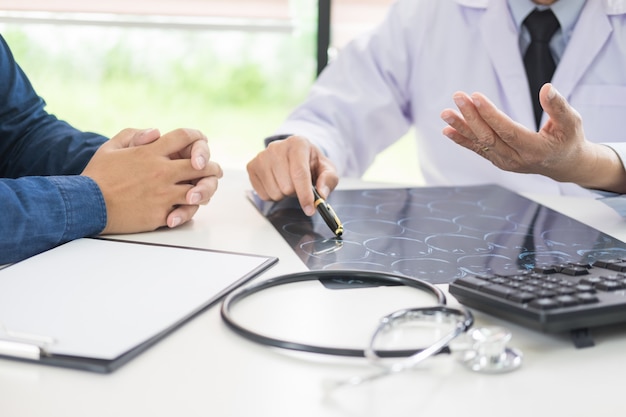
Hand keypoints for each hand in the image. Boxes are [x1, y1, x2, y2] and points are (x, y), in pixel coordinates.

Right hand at [82, 128, 222, 233]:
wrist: (87, 205)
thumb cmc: (97, 176)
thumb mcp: (110, 147)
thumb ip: (134, 135)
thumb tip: (156, 132)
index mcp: (150, 153)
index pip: (184, 137)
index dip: (196, 136)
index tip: (201, 140)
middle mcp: (161, 172)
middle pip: (201, 166)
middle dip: (211, 167)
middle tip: (215, 170)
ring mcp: (164, 194)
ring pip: (199, 190)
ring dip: (205, 190)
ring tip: (205, 190)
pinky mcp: (161, 214)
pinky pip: (185, 211)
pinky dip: (189, 209)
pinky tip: (189, 206)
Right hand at [246, 135, 338, 214]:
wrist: (295, 156)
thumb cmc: (311, 163)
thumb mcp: (327, 169)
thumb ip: (329, 180)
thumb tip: (321, 194)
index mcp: (298, 143)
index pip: (299, 173)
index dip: (305, 194)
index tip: (310, 209)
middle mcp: (277, 147)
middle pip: (287, 186)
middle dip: (296, 192)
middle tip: (299, 185)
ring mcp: (262, 156)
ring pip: (274, 192)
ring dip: (284, 195)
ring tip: (288, 183)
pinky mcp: (252, 166)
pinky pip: (263, 194)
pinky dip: (273, 195)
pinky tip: (277, 184)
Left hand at [440, 84, 625, 192]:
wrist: (564, 165)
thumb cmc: (569, 139)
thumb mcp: (572, 122)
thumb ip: (558, 106)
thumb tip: (546, 88)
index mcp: (535, 149)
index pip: (507, 130)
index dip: (490, 114)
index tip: (475, 96)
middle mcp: (516, 159)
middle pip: (489, 136)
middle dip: (471, 116)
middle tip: (458, 96)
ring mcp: (505, 162)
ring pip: (480, 144)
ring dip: (461, 128)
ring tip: (445, 114)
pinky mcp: (498, 161)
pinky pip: (478, 150)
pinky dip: (462, 140)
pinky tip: (447, 130)